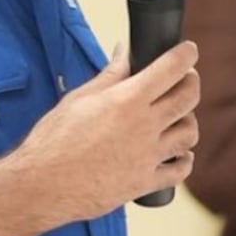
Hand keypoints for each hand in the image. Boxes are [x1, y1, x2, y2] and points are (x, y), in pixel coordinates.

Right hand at [15, 41, 200, 221]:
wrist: (43, 185)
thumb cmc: (54, 140)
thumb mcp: (79, 99)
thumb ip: (109, 75)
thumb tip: (123, 53)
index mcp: (128, 100)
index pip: (171, 68)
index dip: (186, 55)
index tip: (189, 51)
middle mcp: (144, 126)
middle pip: (189, 98)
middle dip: (192, 83)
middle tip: (185, 79)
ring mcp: (148, 156)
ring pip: (189, 134)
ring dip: (188, 122)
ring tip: (176, 119)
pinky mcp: (145, 183)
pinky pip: (180, 171)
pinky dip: (184, 160)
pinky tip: (177, 154)